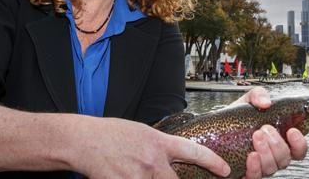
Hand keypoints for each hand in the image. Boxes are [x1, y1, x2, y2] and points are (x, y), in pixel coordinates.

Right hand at [74, 117, 230, 178]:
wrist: (83, 140)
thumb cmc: (110, 134)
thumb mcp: (141, 133)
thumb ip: (159, 147)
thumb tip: (172, 159)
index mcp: (158, 143)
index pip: (195, 152)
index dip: (213, 163)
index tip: (224, 170)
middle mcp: (152, 161)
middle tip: (167, 177)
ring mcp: (138, 176)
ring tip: (137, 173)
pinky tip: (126, 175)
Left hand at [230, 87, 307, 178]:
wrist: (213, 131)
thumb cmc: (235, 119)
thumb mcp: (246, 102)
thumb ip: (258, 95)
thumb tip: (266, 102)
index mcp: (278, 140)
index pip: (298, 149)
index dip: (300, 143)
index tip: (292, 131)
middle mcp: (271, 156)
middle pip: (286, 159)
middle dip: (278, 144)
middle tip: (266, 129)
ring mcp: (259, 166)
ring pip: (272, 168)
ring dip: (266, 152)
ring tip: (256, 136)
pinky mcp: (246, 173)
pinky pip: (255, 176)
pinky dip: (255, 166)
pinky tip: (251, 155)